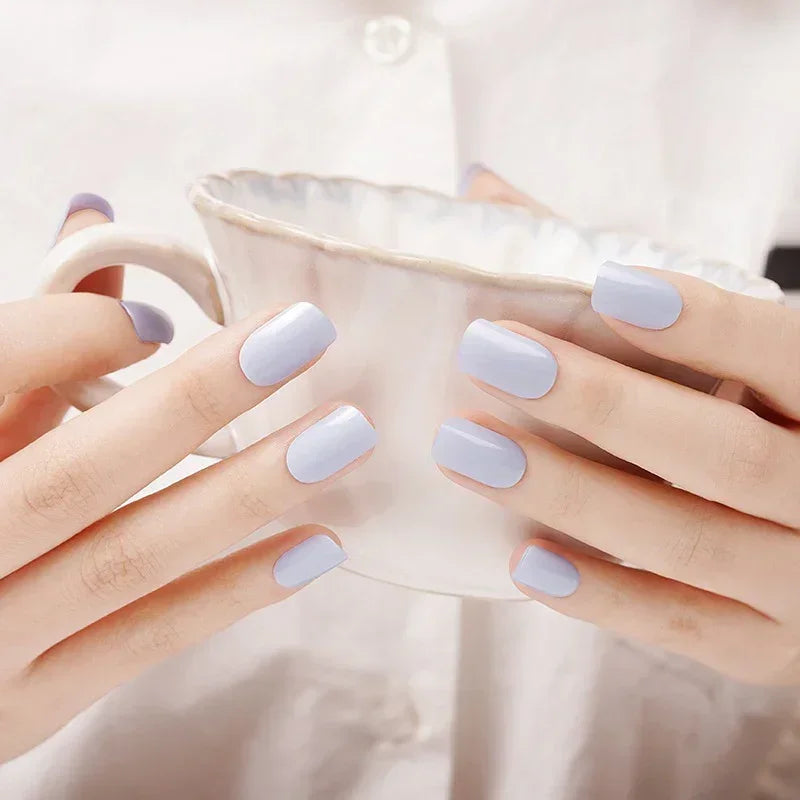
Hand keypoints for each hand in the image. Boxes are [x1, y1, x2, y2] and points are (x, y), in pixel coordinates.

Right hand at [0, 204, 374, 761]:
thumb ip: (27, 344)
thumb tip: (95, 223)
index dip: (73, 333)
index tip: (162, 321)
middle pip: (78, 472)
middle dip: (198, 399)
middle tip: (306, 335)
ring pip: (127, 560)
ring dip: (245, 494)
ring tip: (343, 437)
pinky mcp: (28, 706)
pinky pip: (143, 642)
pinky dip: (232, 590)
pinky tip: (317, 545)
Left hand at [447, 168, 799, 683]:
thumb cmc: (757, 409)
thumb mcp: (729, 346)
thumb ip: (617, 271)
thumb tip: (484, 190)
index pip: (788, 353)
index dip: (704, 323)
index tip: (602, 284)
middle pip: (725, 454)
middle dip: (603, 405)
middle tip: (489, 357)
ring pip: (694, 542)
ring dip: (573, 495)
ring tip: (468, 450)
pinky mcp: (769, 650)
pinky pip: (684, 625)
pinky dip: (603, 593)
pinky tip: (523, 558)